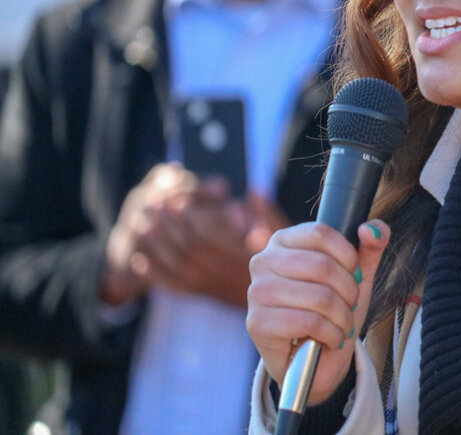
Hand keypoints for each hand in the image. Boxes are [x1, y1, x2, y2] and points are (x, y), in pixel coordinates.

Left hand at [103, 164, 288, 306]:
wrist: (282, 303)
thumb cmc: (286, 264)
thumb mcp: (284, 236)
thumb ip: (268, 213)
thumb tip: (254, 190)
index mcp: (239, 254)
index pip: (207, 232)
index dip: (190, 215)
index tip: (177, 199)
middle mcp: (221, 271)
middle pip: (185, 245)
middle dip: (167, 223)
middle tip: (152, 204)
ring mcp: (209, 284)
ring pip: (174, 265)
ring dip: (156, 244)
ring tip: (142, 223)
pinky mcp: (202, 293)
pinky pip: (172, 286)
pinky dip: (153, 274)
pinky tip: (139, 261)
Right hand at [246, 220, 389, 405]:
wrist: (316, 360)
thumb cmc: (332, 310)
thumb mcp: (357, 276)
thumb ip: (369, 249)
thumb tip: (374, 228)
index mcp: (283, 241)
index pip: (320, 233)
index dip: (348, 256)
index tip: (355, 275)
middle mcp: (263, 262)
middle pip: (322, 266)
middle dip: (349, 291)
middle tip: (351, 306)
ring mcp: (257, 292)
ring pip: (320, 297)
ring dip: (343, 317)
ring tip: (343, 325)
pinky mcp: (257, 323)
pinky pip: (310, 322)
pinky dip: (331, 334)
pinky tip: (331, 339)